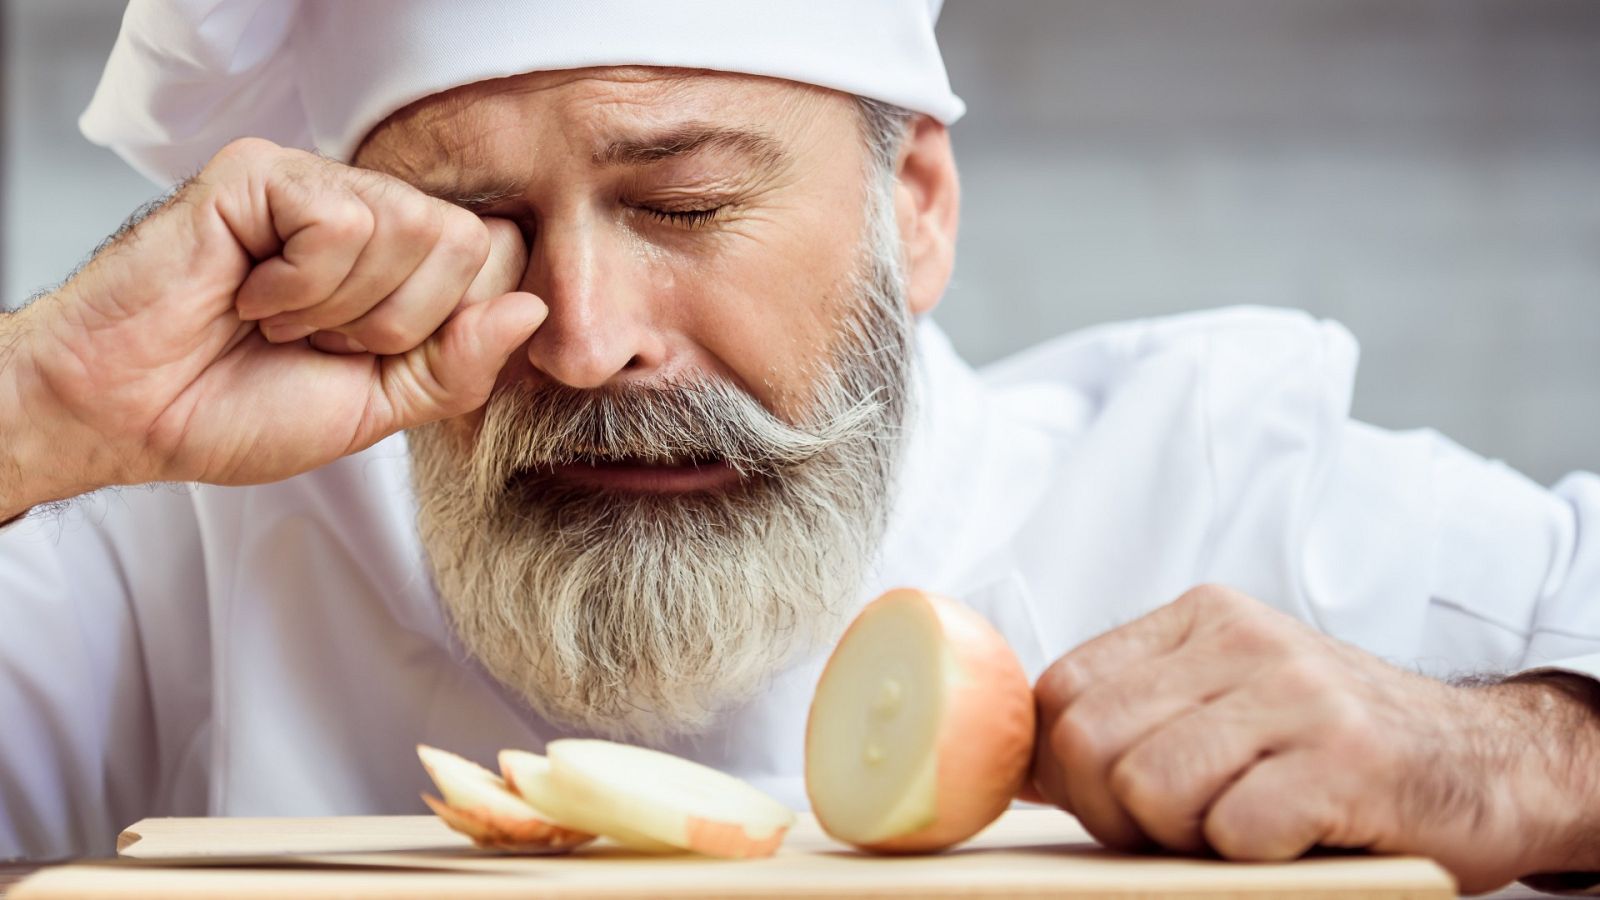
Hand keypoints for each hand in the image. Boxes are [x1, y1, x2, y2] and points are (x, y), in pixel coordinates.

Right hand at [2, 137, 543, 511]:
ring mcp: (315, 184)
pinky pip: (341, 222)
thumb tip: (532, 310)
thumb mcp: (379, 408)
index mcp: (402, 264)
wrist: (131, 417)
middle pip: (467, 242)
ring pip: (411, 228)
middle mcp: (367, 211)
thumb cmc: (238, 407)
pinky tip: (248, 295)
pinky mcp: (262, 172)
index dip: (454, 325)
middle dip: (399, 323)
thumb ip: (458, 366)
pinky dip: (298, 286)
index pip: (498, 259)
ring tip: (278, 321)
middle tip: (320, 342)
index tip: (375, 360)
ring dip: (341, 309)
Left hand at [1030, 584, 1599, 892]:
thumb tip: (1019, 767)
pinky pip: (1235, 828)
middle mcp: (1244, 639)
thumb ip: (1133, 717)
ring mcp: (1297, 693)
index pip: (1062, 689)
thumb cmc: (1333, 749)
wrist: (1490, 762)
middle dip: (1114, 813)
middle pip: (1090, 740)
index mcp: (1200, 618)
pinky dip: (1251, 855)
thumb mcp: (1227, 702)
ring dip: (1184, 837)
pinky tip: (1296, 837)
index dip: (1065, 768)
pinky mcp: (1347, 759)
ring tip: (1243, 827)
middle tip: (1178, 831)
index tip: (1112, 804)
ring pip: (1150, 784)